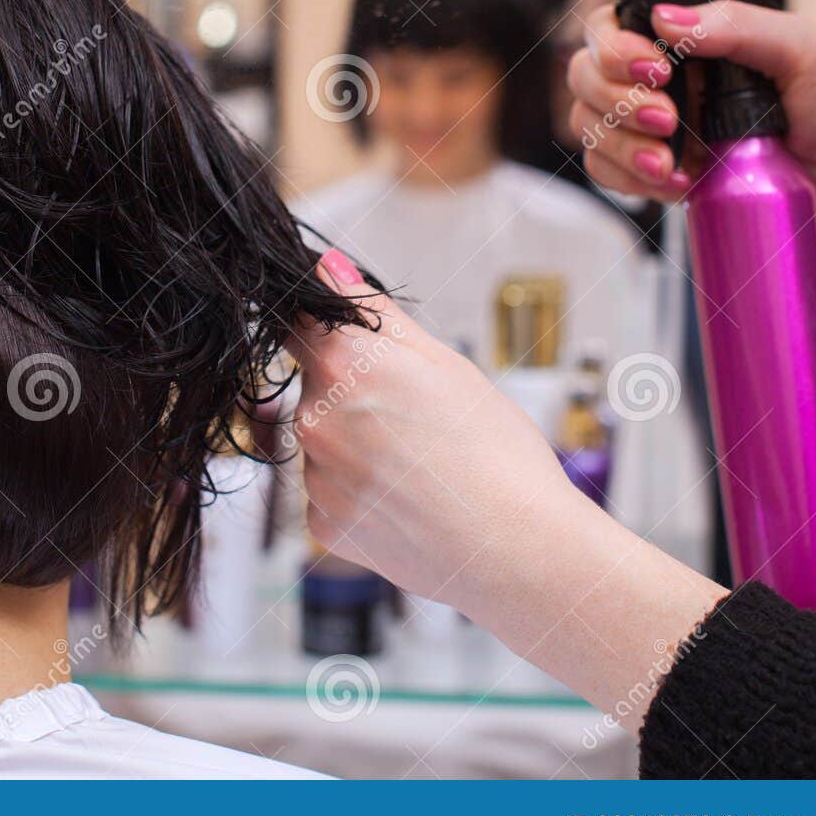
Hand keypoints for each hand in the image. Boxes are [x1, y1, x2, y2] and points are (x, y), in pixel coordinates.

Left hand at [287, 252, 582, 611]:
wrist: (515, 549)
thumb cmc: (495, 453)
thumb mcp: (444, 363)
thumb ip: (375, 314)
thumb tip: (328, 267)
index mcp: (341, 365)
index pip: (300, 324)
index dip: (328, 331)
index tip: (355, 345)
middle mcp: (314, 418)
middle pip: (316, 388)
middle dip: (355, 395)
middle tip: (418, 420)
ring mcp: (315, 476)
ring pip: (325, 444)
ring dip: (357, 447)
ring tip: (421, 468)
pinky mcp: (323, 524)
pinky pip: (331, 495)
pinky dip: (361, 495)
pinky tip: (408, 502)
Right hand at [568, 1, 815, 332]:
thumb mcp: (803, 52)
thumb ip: (737, 24)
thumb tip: (665, 19)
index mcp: (691, 42)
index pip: (613, 22)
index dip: (616, 44)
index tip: (656, 68)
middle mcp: (660, 80)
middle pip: (584, 71)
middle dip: (618, 98)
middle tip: (669, 120)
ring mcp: (647, 128)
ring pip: (585, 123)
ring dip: (621, 143)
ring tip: (672, 163)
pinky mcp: (645, 174)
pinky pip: (599, 169)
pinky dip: (626, 177)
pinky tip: (672, 183)